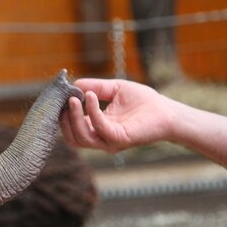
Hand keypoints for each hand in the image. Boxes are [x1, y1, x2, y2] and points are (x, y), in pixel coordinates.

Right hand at [60, 78, 175, 151]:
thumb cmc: (144, 101)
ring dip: (74, 118)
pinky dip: (92, 112)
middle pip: (72, 138)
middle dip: (64, 120)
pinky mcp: (120, 139)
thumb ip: (95, 87)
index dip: (63, 115)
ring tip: (73, 98)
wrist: (167, 111)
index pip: (72, 128)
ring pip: (81, 137)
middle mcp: (101, 138)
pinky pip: (99, 127)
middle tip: (64, 99)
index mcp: (98, 128)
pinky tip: (91, 96)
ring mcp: (109, 141)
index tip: (60, 97)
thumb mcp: (114, 89)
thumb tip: (74, 84)